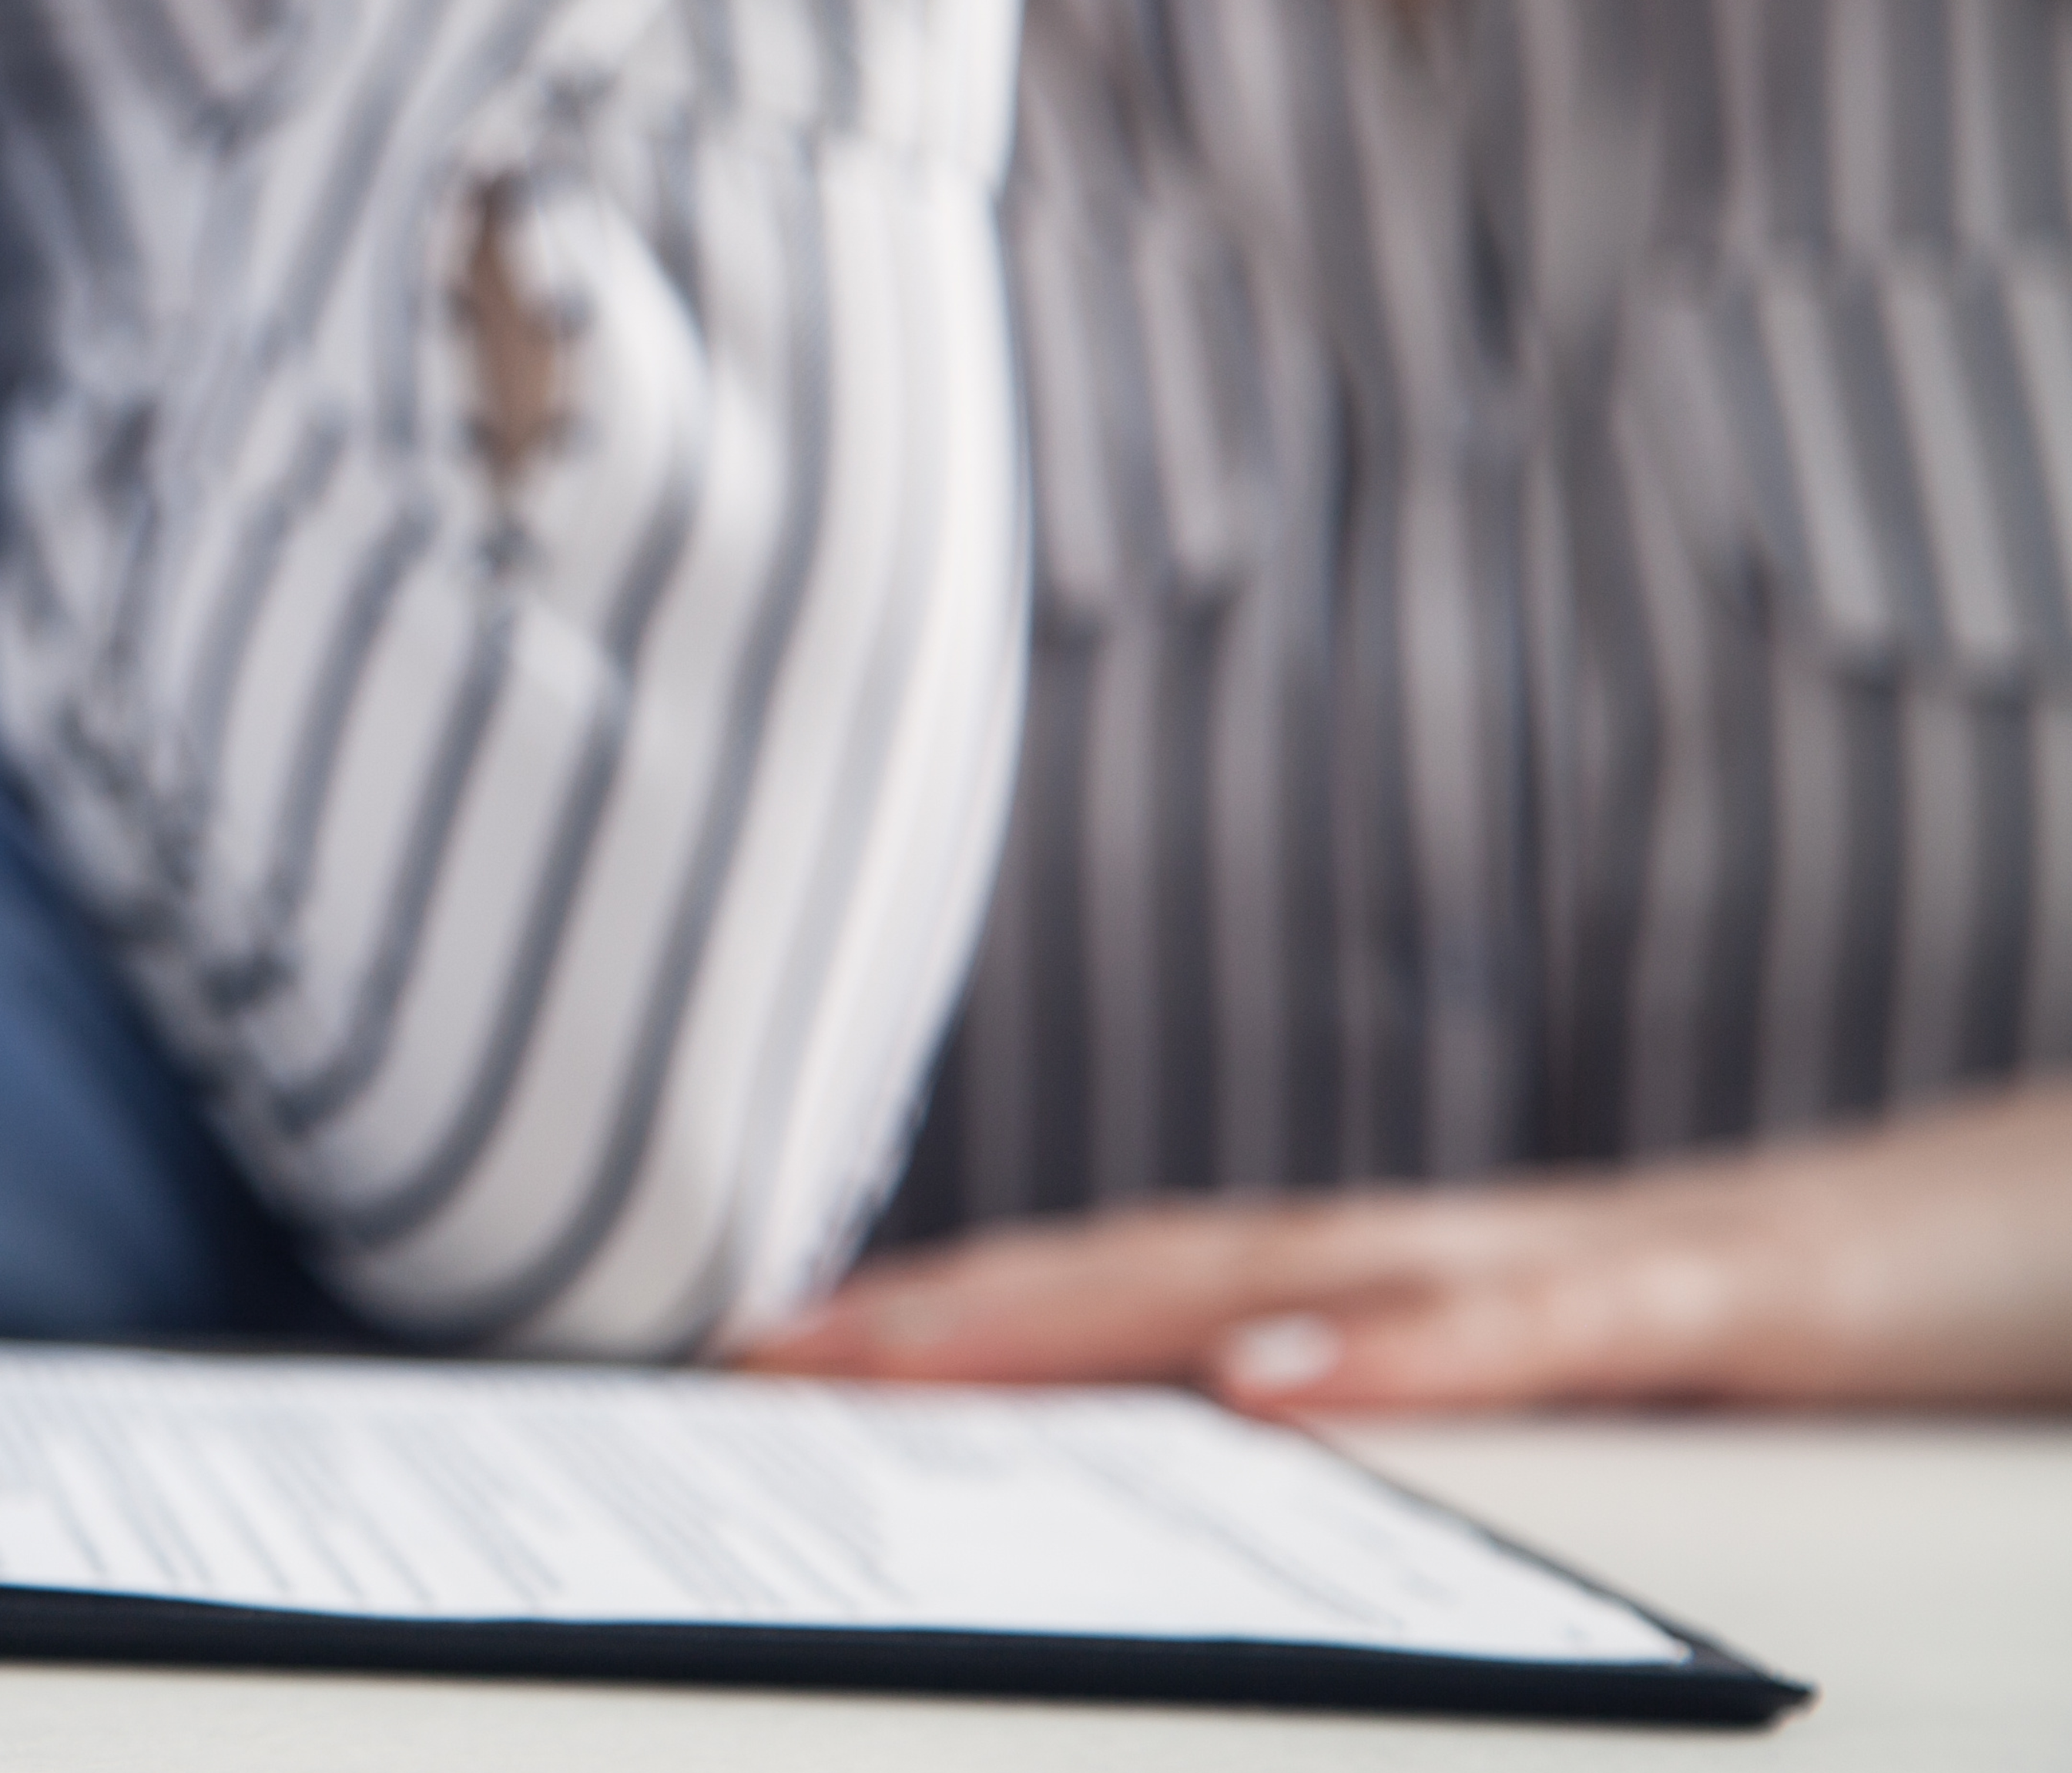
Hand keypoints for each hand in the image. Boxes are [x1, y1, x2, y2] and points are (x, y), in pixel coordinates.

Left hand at [746, 1084, 2071, 1409]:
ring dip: (1090, 1313)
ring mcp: (1592, 1258)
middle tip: (757, 1349)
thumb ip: (1422, 1424)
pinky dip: (1396, 1351)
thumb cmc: (1824, 1325)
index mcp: (1418, 1285)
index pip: (1140, 1294)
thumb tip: (1228, 1465)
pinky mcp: (1741, 1301)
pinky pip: (1548, 1324)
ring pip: (1296, 1273)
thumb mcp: (1595, 1395)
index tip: (771, 1353)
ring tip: (912, 1352)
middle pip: (1157, 1266)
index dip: (953, 1313)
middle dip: (947, 1310)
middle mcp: (1459, 1250)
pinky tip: (1268, 1389)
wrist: (2061, 1233)